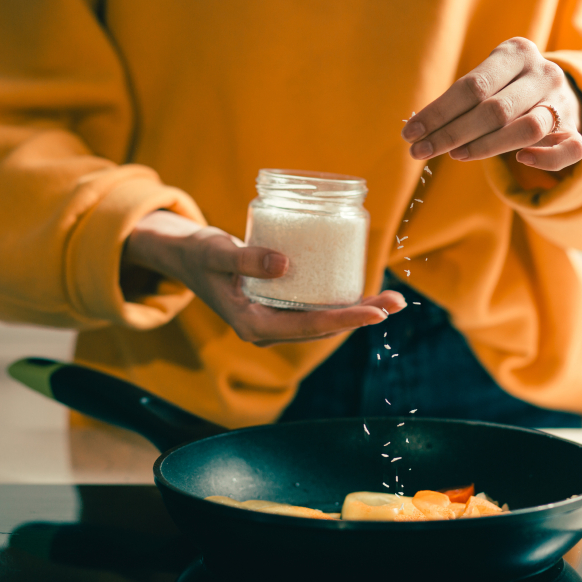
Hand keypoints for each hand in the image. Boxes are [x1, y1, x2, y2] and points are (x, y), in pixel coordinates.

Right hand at [122, 211, 404, 346]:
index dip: (345, 320)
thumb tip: (284, 264)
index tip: (376, 312)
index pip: (310, 326)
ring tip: (392, 299)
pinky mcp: (279, 307)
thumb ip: (246, 258)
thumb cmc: (198, 253)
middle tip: (397, 302)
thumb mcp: (217, 252)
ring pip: (323, 320)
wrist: (184, 256)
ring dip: (357, 310)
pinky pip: (316, 308)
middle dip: (361, 316)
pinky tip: (364, 292)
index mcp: (254, 326)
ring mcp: (275, 320)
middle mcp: (268, 329)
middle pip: (324, 328)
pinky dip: (340, 301)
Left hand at [401, 37, 581, 170]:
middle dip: (452, 134)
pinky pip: (568, 148)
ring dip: (486, 147)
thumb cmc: (507, 88)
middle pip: (494, 109)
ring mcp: (561, 102)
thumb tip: (418, 129)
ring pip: (527, 129)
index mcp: (517, 53)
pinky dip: (545, 159)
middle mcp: (543, 74)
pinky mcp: (575, 129)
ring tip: (456, 155)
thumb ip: (463, 99)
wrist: (557, 90)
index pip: (472, 86)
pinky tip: (520, 160)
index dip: (438, 113)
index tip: (410, 133)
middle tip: (421, 152)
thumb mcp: (488, 78)